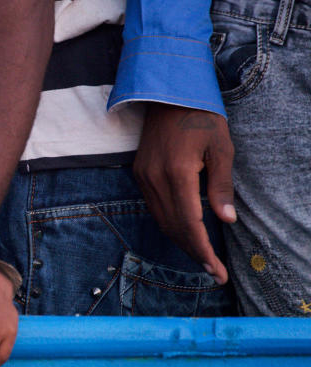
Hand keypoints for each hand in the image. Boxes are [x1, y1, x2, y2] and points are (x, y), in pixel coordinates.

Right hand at [133, 103, 235, 282]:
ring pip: (162, 221)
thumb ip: (221, 186)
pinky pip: (154, 208)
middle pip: (174, 228)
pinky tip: (186, 231)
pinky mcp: (140, 174)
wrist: (167, 94)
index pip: (190, 224)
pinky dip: (171, 225)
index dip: (203, 251)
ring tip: (203, 256)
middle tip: (215, 272)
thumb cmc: (201, 117)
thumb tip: (226, 220)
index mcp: (178, 172)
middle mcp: (156, 179)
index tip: (217, 271)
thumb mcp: (221, 149)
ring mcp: (144, 177)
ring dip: (182, 241)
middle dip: (195, 253)